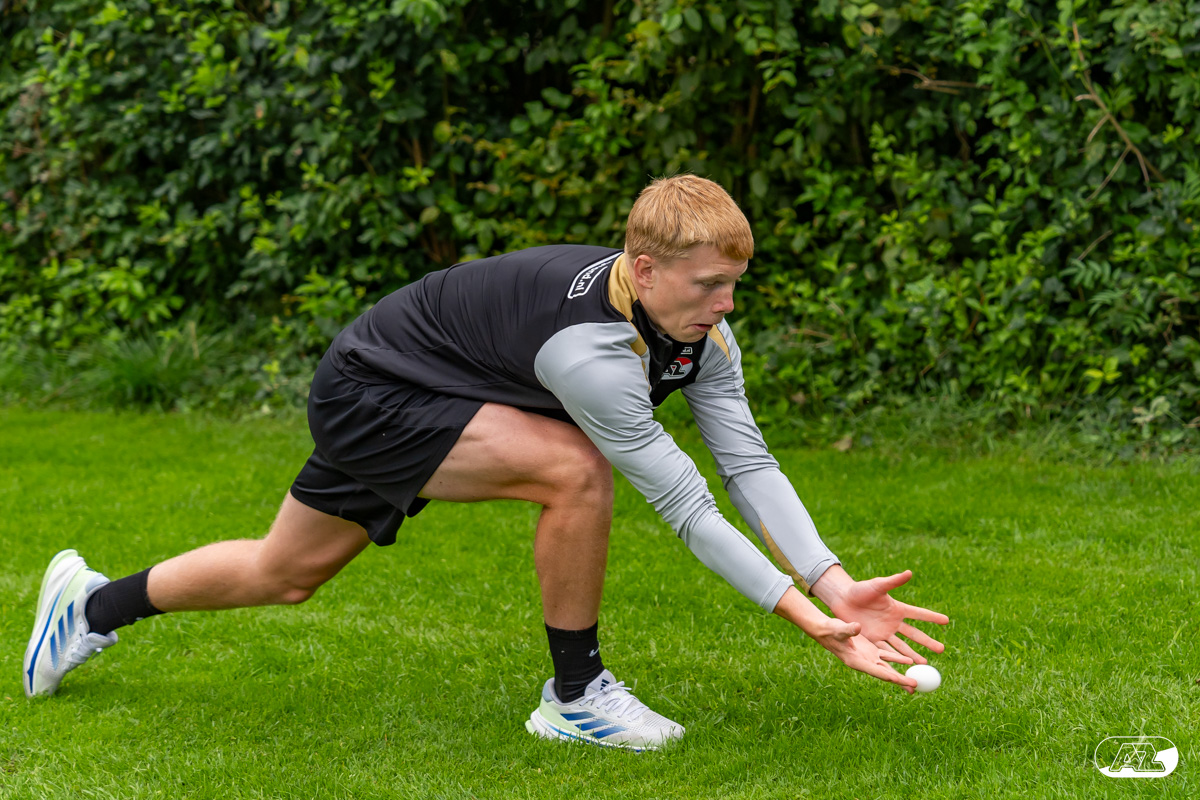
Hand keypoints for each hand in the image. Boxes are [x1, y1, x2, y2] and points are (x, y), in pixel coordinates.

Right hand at [813, 618, 916, 693]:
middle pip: (885, 673)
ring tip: (915, 682)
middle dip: (900, 680)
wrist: (827, 630)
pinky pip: (888, 656)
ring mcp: (869, 657)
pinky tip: (910, 661)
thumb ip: (848, 630)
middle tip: (915, 687)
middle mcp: (864, 662)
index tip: (898, 680)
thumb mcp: (838, 630)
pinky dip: (899, 659)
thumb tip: (857, 627)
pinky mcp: (871, 650)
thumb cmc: (830, 630)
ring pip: (889, 667)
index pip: (874, 670)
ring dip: (901, 674)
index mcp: (856, 660)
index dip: (886, 675)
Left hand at [814, 567, 948, 663]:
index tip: (947, 620)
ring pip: (902, 646)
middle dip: (927, 642)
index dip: (932, 617)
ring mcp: (884, 632)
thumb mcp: (877, 586)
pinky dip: (896, 659)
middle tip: (942, 650)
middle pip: (914, 634)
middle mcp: (893, 622)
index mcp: (897, 608)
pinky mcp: (873, 639)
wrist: (842, 599)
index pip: (918, 613)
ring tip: (925, 664)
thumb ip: (893, 582)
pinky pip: (886, 651)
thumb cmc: (860, 589)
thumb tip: (909, 572)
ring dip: (913, 655)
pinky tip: (904, 667)